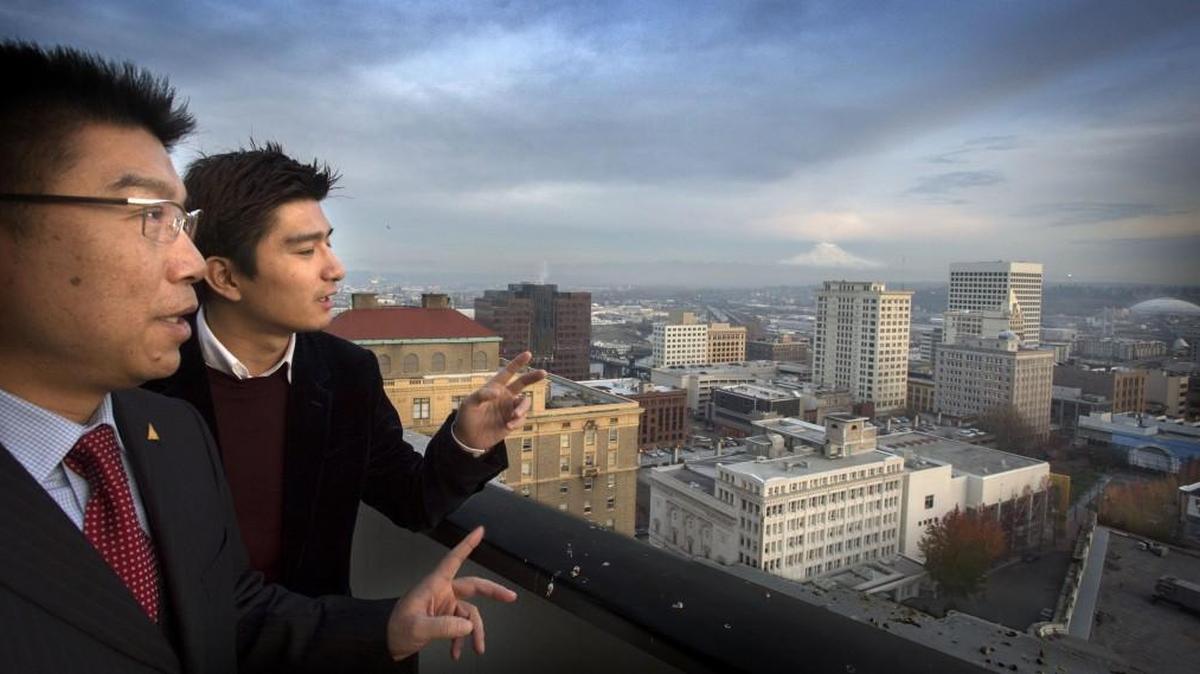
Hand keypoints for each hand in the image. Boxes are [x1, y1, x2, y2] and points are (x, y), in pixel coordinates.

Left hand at [387, 526, 516, 661]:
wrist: (386, 644)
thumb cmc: (395, 629)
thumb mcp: (418, 628)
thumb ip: (443, 626)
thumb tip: (467, 626)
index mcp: (434, 585)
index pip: (454, 559)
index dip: (467, 544)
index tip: (479, 530)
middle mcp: (442, 592)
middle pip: (474, 587)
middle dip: (493, 593)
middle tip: (510, 597)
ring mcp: (444, 605)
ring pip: (469, 614)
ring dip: (474, 632)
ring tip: (476, 648)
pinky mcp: (444, 618)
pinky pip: (461, 626)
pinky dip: (462, 639)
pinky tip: (457, 652)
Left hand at [454, 351, 545, 448]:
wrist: (469, 439)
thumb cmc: (466, 417)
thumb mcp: (469, 404)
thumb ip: (482, 395)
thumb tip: (498, 392)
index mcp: (495, 387)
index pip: (508, 372)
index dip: (518, 363)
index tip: (528, 354)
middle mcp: (504, 396)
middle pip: (522, 383)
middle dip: (533, 377)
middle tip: (543, 372)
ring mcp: (509, 408)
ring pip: (525, 403)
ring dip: (522, 408)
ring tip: (514, 415)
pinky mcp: (512, 421)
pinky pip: (521, 418)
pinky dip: (517, 421)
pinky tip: (508, 426)